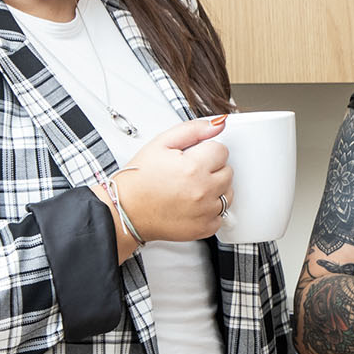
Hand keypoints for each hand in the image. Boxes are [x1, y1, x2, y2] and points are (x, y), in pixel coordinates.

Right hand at [118, 116, 234, 242]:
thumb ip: (193, 130)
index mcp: (193, 167)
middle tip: (190, 172)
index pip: (222, 150)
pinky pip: (221, 215)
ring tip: (191, 188)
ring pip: (228, 193)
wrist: (125, 210)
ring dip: (215, 189)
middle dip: (212, 168)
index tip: (194, 157)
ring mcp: (205, 211)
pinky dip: (211, 210)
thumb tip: (218, 124)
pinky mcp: (204, 228)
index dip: (206, 151)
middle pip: (228, 171)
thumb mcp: (161, 143)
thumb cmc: (138, 179)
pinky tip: (193, 205)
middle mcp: (202, 190)